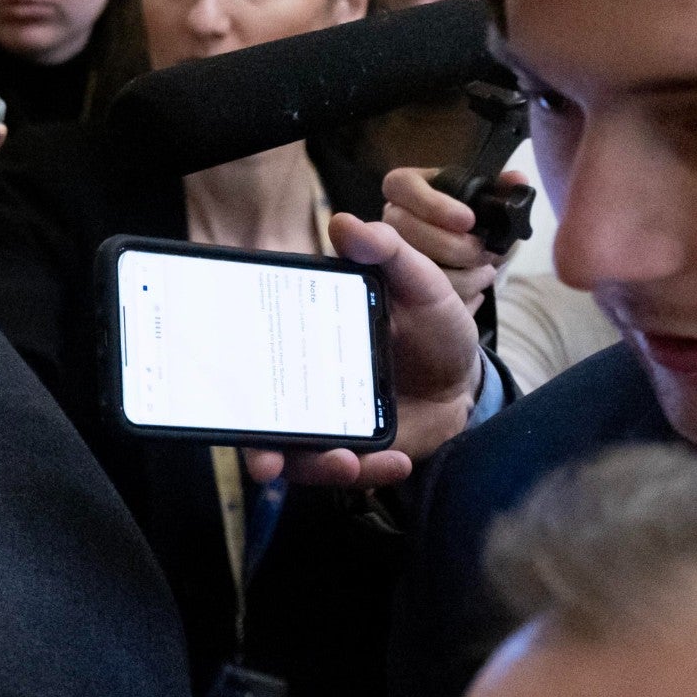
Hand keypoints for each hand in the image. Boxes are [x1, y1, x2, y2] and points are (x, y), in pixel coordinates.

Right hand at [244, 215, 482, 487]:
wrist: (466, 378)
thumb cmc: (434, 326)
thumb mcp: (420, 284)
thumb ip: (388, 253)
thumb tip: (343, 223)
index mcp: (303, 337)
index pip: (253, 355)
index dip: (230, 375)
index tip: (231, 393)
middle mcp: (302, 382)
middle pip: (260, 420)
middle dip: (256, 450)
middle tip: (267, 464)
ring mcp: (325, 420)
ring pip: (297, 456)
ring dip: (313, 467)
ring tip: (348, 463)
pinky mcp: (352, 450)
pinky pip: (343, 470)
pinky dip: (365, 473)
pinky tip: (396, 463)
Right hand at [382, 166, 531, 311]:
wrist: (476, 255)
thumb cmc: (478, 222)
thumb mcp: (491, 203)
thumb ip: (503, 189)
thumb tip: (517, 179)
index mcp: (410, 188)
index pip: (401, 185)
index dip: (431, 204)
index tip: (467, 219)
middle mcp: (393, 215)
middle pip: (401, 226)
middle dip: (448, 244)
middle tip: (481, 250)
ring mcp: (394, 247)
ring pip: (408, 260)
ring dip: (454, 270)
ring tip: (484, 269)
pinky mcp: (403, 278)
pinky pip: (418, 289)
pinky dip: (454, 289)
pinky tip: (475, 287)